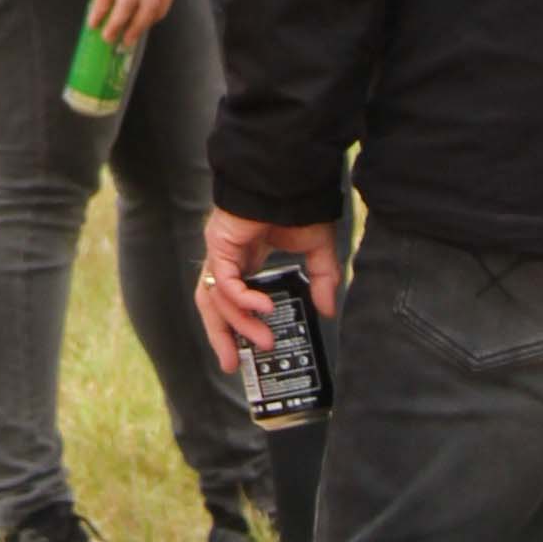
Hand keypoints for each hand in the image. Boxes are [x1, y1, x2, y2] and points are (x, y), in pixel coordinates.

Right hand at [78, 0, 172, 49]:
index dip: (159, 12)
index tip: (148, 23)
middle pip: (148, 8)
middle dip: (138, 28)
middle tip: (127, 42)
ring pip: (128, 9)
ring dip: (118, 27)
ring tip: (108, 38)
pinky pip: (105, 1)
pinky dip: (99, 14)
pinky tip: (92, 23)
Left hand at [198, 206, 343, 376]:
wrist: (290, 176)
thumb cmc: (300, 204)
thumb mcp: (317, 250)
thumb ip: (322, 280)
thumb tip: (329, 310)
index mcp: (246, 258)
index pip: (230, 298)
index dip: (235, 325)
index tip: (246, 351)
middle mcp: (228, 258)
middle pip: (213, 305)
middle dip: (222, 337)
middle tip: (234, 365)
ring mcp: (222, 251)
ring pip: (215, 299)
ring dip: (237, 324)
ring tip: (263, 342)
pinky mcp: (221, 244)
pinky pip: (226, 280)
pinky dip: (242, 299)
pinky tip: (263, 308)